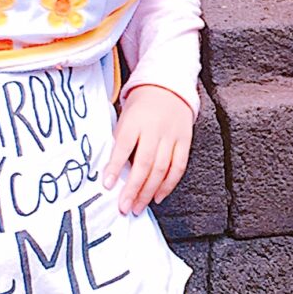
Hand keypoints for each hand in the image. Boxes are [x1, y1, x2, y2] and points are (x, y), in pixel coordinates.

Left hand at [101, 84, 193, 216]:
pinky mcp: (185, 141)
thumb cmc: (141, 106)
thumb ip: (120, 141)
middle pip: (145, 162)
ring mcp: (171, 136)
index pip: (123, 146)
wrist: (168, 87)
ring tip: (138, 207)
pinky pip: (178, 166)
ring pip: (161, 168)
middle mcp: (154, 129)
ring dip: (149, 192)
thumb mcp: (124, 117)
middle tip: (124, 207)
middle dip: (133, 188)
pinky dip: (168, 184)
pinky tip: (158, 196)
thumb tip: (113, 172)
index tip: (108, 185)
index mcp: (135, 121)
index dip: (115, 167)